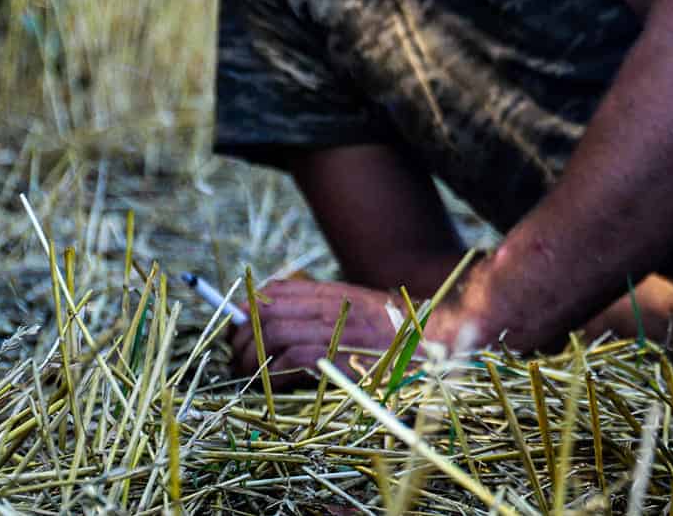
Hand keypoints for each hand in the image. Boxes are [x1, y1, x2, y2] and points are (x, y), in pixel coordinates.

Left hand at [226, 278, 471, 387]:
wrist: (437, 341)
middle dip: (240, 336)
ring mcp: (334, 329)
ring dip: (249, 356)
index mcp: (334, 293)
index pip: (276, 290)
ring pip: (271, 332)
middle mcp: (330, 305)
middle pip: (264, 311)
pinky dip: (272, 371)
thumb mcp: (363, 311)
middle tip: (235, 359)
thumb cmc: (401, 334)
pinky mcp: (338, 355)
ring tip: (245, 374)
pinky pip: (290, 357)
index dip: (248, 308)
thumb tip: (286, 319)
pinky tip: (270, 383)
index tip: (238, 327)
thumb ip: (330, 311)